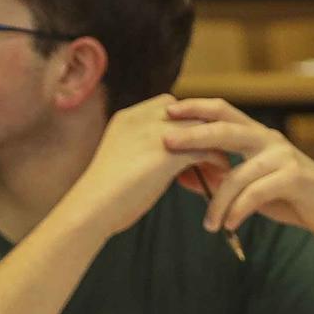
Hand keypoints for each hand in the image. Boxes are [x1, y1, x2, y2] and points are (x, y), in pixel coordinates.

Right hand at [62, 94, 207, 235]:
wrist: (92, 208)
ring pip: (203, 131)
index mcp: (128, 118)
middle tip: (214, 155)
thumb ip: (143, 151)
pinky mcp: (169, 153)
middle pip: (190, 114)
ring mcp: (156, 133)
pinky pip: (206, 150)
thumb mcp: (123, 160)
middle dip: (204, 134)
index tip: (192, 147)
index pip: (168, 105)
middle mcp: (143, 119)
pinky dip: (217, 163)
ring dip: (216, 148)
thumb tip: (163, 162)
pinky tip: (218, 179)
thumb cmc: (105, 196)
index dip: (185, 125)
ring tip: (221, 169)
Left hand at [161, 99, 313, 240]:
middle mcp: (268, 139)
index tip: (167, 111)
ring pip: (238, 173)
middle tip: (166, 142)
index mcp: (256, 136)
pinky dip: (238, 210)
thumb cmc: (287, 197)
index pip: (222, 111)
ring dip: (218, 201)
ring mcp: (282, 156)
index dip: (195, 108)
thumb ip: (219, 180)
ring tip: (208, 223)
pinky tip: (228, 225)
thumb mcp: (248, 187)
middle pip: (226, 129)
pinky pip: (256, 193)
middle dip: (194, 135)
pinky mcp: (293, 176)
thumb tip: (182, 178)